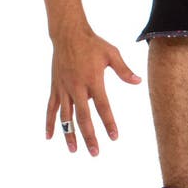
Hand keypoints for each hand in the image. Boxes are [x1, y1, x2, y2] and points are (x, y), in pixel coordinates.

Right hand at [46, 29, 141, 154]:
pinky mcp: (55, 87)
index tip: (114, 137)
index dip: (109, 123)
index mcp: (93, 80)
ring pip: (65, 116)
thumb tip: (138, 81)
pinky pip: (51, 108)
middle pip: (83, 117)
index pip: (102, 107)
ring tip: (74, 150)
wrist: (68, 34)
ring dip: (69, 134)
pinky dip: (50, 123)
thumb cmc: (93, 44)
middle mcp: (77, 87)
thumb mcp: (111, 53)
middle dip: (89, 136)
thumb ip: (124, 70)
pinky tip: (50, 137)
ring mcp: (64, 88)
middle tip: (95, 152)